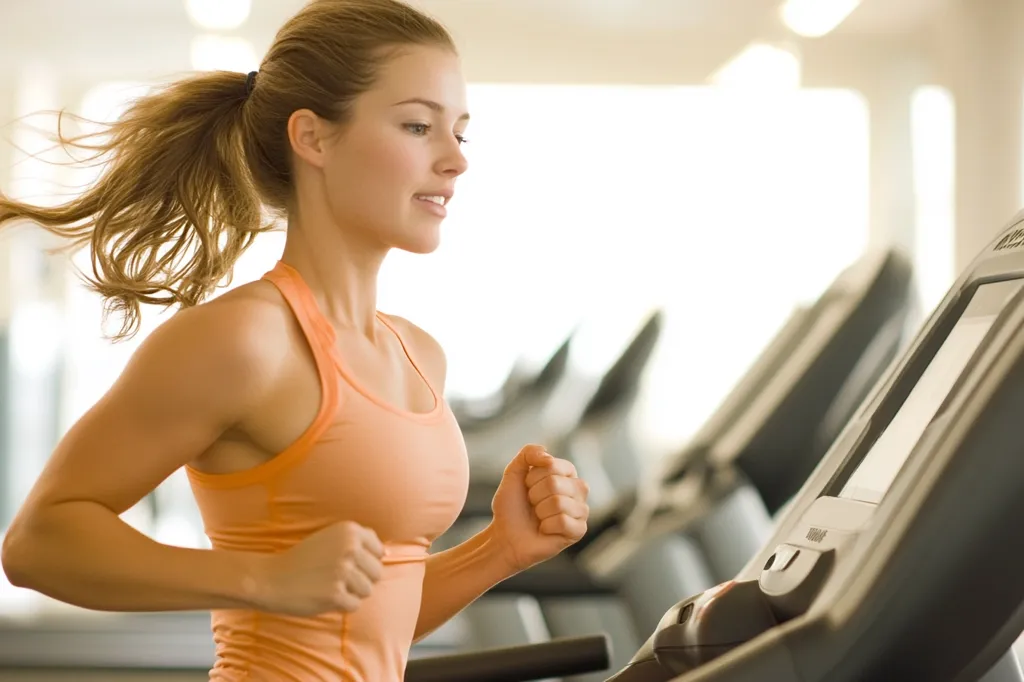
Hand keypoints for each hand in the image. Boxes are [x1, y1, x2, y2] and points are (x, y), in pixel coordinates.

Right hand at [251, 521, 384, 616]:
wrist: (271, 578)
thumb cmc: (303, 559)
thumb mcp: (330, 538)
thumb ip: (358, 542)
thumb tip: (389, 553)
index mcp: (350, 530)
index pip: (379, 551)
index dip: (364, 562)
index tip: (343, 563)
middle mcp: (350, 548)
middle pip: (377, 573)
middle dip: (360, 579)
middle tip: (334, 578)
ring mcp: (343, 571)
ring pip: (367, 590)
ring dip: (351, 593)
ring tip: (328, 586)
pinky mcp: (336, 594)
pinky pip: (354, 605)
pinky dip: (341, 606)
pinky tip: (323, 596)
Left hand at [488, 444, 589, 572]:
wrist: (505, 536)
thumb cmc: (512, 507)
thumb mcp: (514, 473)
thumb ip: (529, 453)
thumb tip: (548, 456)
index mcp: (566, 472)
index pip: (551, 465)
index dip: (532, 477)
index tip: (527, 487)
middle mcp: (578, 488)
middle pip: (555, 483)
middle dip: (534, 495)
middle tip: (532, 505)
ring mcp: (581, 510)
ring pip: (558, 502)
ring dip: (540, 511)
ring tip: (538, 517)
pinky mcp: (579, 530)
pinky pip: (563, 521)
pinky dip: (546, 526)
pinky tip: (545, 529)